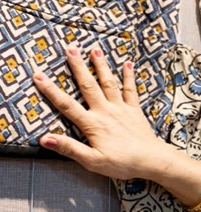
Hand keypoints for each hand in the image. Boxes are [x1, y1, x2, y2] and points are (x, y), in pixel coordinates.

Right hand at [34, 46, 172, 180]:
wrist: (152, 161)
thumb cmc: (122, 164)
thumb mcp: (92, 161)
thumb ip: (69, 148)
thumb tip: (45, 139)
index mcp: (92, 124)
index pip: (67, 105)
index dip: (51, 90)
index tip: (38, 75)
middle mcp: (105, 111)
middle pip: (88, 86)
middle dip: (78, 67)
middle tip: (70, 48)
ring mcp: (121, 109)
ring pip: (108, 83)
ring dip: (101, 66)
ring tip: (94, 49)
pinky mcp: (135, 110)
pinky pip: (131, 90)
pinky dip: (128, 76)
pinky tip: (127, 64)